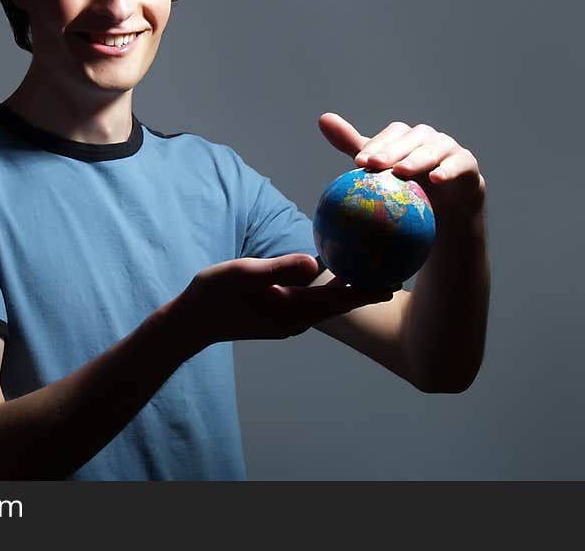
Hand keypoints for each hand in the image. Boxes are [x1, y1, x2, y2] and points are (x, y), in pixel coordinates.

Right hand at [172, 254, 393, 349]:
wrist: (190, 322)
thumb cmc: (212, 294)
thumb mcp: (242, 274)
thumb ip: (278, 268)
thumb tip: (313, 262)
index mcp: (289, 309)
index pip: (336, 301)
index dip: (364, 291)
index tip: (392, 281)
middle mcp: (293, 320)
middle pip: (337, 305)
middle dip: (363, 292)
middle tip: (394, 277)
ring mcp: (284, 322)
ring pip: (324, 306)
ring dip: (346, 293)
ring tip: (369, 276)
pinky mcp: (275, 319)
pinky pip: (308, 305)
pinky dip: (325, 293)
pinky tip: (327, 279)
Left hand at [317, 113, 485, 217]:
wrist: (444, 212)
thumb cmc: (406, 187)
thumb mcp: (377, 168)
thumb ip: (352, 145)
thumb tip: (323, 118)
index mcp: (405, 138)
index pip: (390, 136)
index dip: (376, 146)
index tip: (360, 162)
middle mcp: (427, 138)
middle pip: (410, 139)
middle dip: (392, 151)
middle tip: (375, 165)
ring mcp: (449, 149)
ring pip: (433, 149)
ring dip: (417, 159)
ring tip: (401, 172)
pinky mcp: (466, 164)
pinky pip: (459, 164)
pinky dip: (449, 169)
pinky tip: (436, 180)